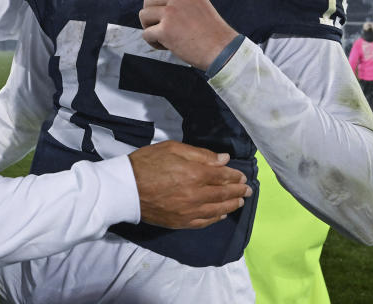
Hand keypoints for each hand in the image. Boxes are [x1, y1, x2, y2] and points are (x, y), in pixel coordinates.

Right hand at [128, 140, 252, 228]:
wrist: (124, 189)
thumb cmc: (146, 163)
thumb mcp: (172, 148)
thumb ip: (200, 154)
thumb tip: (223, 159)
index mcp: (195, 174)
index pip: (222, 176)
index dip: (235, 176)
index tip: (242, 176)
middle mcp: (196, 195)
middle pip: (223, 194)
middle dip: (238, 191)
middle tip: (248, 189)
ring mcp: (189, 211)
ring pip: (217, 210)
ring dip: (231, 205)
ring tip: (240, 201)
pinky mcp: (180, 222)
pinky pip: (204, 222)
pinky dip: (216, 218)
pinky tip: (221, 214)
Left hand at [139, 0, 238, 70]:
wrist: (222, 50)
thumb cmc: (212, 33)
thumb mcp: (199, 5)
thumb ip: (181, 2)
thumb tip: (156, 7)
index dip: (157, 3)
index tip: (165, 16)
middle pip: (148, 0)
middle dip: (151, 16)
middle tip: (163, 29)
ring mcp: (171, 12)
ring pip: (143, 15)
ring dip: (150, 28)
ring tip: (164, 38)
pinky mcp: (165, 29)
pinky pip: (146, 34)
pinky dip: (153, 42)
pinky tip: (167, 46)